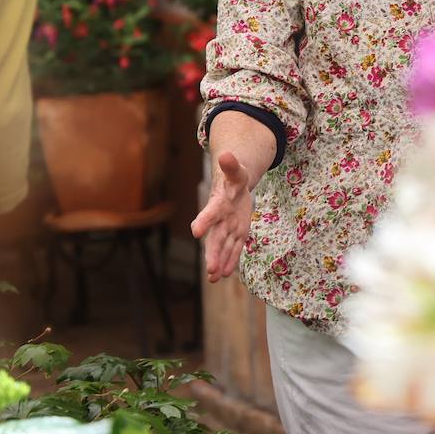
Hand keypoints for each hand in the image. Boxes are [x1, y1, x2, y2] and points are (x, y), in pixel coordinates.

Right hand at [191, 151, 253, 282]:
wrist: (234, 185)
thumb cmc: (234, 176)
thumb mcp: (236, 169)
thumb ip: (231, 165)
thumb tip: (226, 154)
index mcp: (218, 203)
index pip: (210, 212)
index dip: (204, 220)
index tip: (196, 230)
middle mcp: (220, 219)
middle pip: (215, 238)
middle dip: (213, 253)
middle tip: (209, 270)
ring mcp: (228, 227)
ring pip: (223, 247)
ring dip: (220, 262)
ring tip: (214, 278)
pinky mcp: (238, 232)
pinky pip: (234, 248)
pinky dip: (231, 261)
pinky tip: (225, 275)